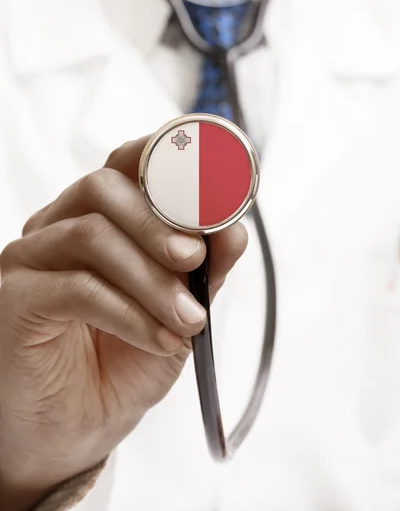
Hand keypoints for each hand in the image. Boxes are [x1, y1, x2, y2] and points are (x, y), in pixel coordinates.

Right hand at [0, 137, 247, 509]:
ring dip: (151, 278)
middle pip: (103, 188)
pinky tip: (157, 339)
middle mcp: (58, 229)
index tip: (213, 181)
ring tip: (187, 319)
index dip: (167, 161)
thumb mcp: (177, 313)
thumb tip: (234, 230)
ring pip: (91, 235)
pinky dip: (129, 312)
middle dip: (159, 222)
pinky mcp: (15, 301)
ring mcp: (30, 261)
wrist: (73, 431)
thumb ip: (204, 271)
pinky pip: (75, 288)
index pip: (125, 166)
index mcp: (97, 220)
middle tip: (197, 259)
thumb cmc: (120, 364)